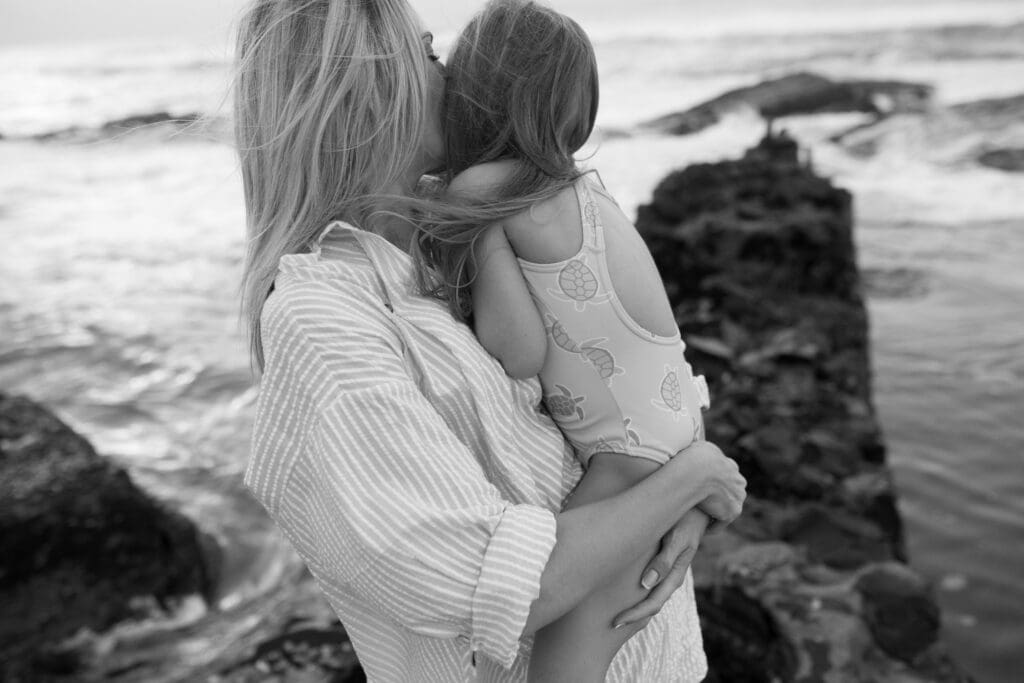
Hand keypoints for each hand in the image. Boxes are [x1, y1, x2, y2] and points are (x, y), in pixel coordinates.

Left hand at [611, 508, 710, 628]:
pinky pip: (650, 585)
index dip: (634, 615)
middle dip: (632, 617)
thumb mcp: (677, 538)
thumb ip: (664, 560)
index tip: (615, 623)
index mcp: (675, 576)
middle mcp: (671, 577)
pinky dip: (638, 594)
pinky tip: (624, 594)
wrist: (698, 507)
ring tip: (615, 614)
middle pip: (651, 605)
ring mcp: (667, 572)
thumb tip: (646, 584)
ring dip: (635, 607)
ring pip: (651, 597)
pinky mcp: (662, 563)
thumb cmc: (686, 520)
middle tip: (610, 624)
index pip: (653, 604)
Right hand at [682, 440, 745, 524]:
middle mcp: (738, 479)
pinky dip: (714, 526)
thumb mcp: (698, 447)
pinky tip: (704, 529)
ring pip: (728, 506)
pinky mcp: (733, 510)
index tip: (706, 489)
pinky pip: (723, 521)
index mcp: (730, 464)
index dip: (716, 483)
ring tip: (704, 518)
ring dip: (719, 511)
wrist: (696, 472)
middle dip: (721, 497)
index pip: (727, 475)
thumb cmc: (691, 459)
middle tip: (705, 504)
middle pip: (731, 491)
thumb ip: (701, 451)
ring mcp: (738, 495)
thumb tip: (696, 449)